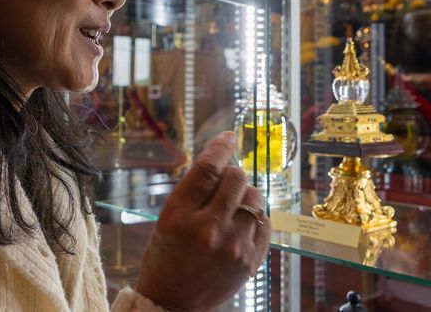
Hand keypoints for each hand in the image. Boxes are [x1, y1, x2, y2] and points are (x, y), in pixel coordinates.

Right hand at [135, 131, 270, 311]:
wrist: (172, 303)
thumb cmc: (166, 257)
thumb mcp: (167, 219)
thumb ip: (193, 191)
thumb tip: (221, 159)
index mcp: (178, 216)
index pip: (207, 168)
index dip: (220, 146)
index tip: (228, 136)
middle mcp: (207, 229)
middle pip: (236, 177)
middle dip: (232, 174)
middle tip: (224, 184)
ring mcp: (232, 246)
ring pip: (255, 197)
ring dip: (245, 195)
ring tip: (232, 207)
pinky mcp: (250, 260)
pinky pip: (264, 221)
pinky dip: (256, 216)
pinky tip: (242, 223)